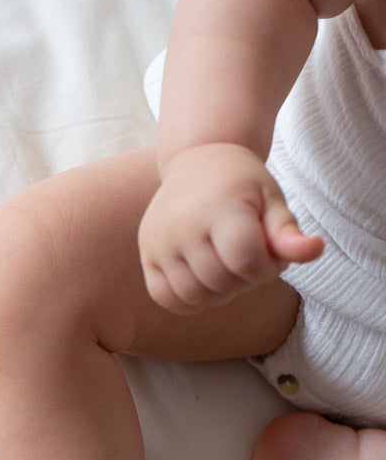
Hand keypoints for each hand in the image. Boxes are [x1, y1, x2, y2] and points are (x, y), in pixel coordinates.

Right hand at [138, 143, 322, 313]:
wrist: (197, 159)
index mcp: (218, 207)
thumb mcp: (271, 199)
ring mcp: (159, 241)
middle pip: (220, 282)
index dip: (267, 269)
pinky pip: (164, 297)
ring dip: (218, 294)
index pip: (245, 261)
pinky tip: (203, 280)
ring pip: (193, 296)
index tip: (272, 256)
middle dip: (245, 281)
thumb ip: (288, 232)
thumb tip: (314, 251)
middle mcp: (182, 225)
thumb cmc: (241, 184)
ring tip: (227, 269)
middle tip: (251, 259)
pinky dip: (187, 299)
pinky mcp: (146, 253)